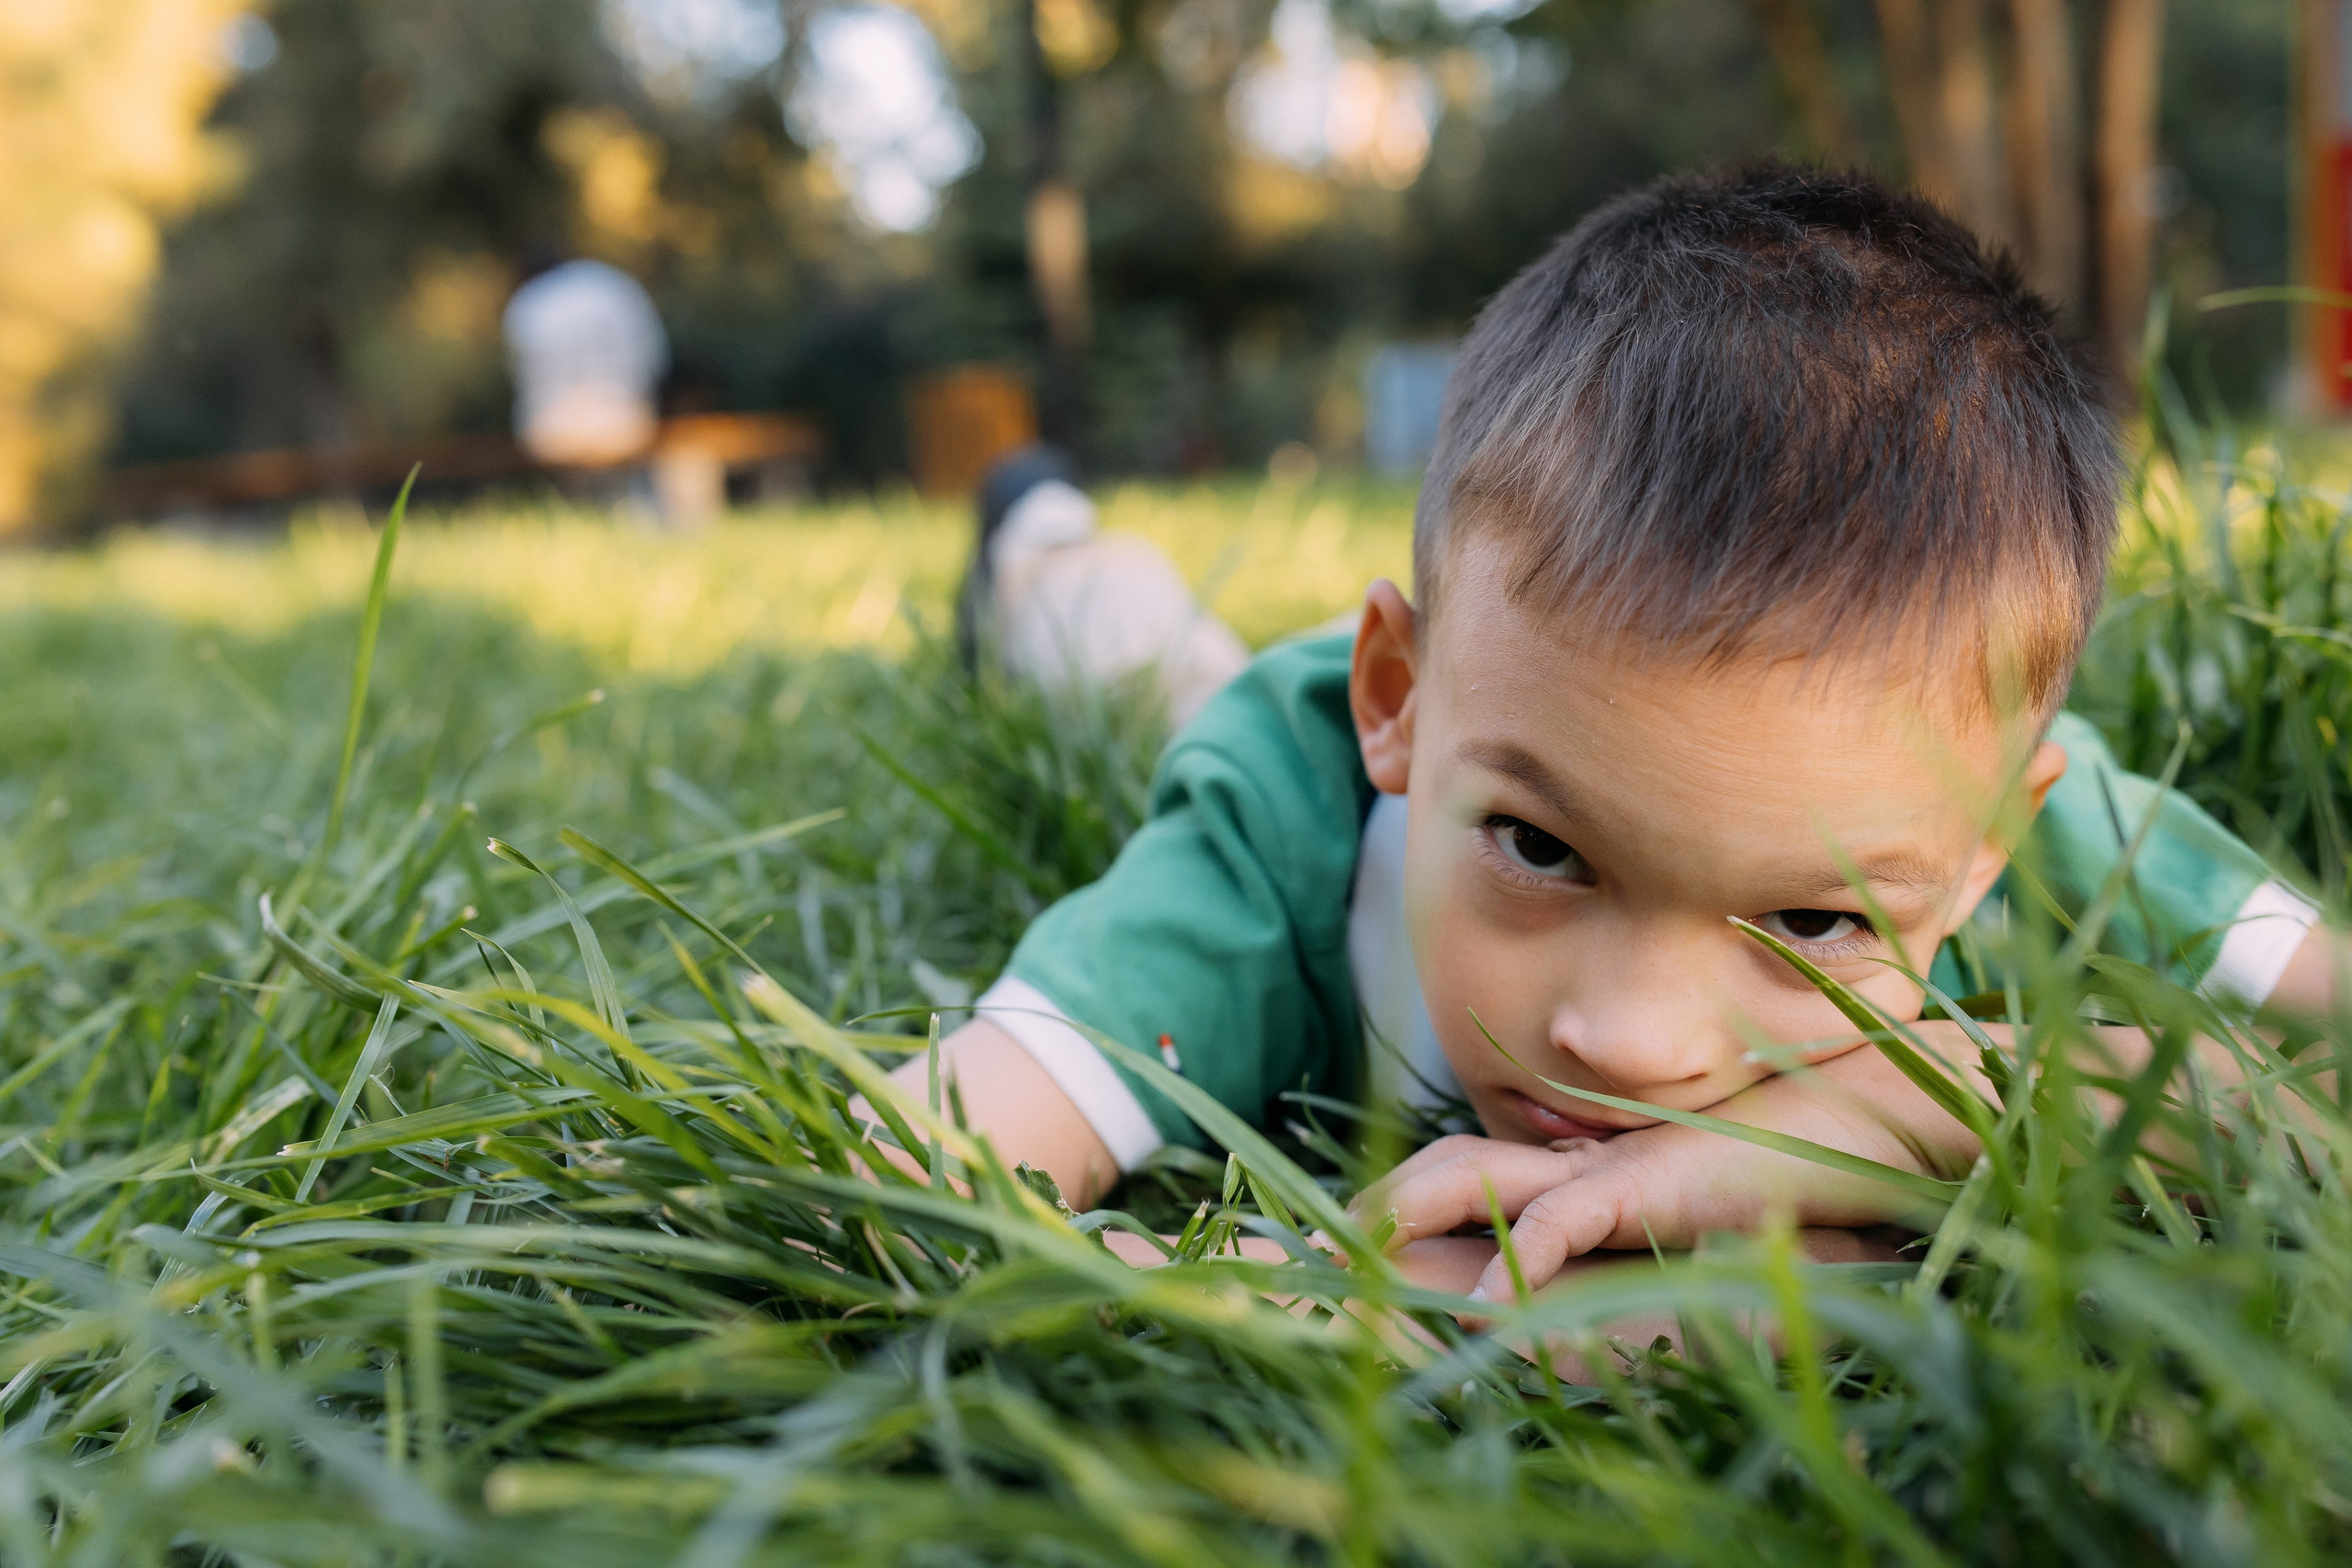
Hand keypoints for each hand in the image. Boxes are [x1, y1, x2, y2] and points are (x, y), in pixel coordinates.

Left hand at [1355, 1035, 1987, 1305]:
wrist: (1872, 1119)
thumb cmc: (1796, 1168)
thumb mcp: (1700, 1214)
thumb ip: (1641, 1234)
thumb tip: (1584, 1276)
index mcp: (1582, 1173)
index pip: (1467, 1175)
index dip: (1401, 1201)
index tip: (1336, 1234)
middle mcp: (1581, 1163)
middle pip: (1450, 1167)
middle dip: (1378, 1201)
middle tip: (1314, 1236)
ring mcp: (1612, 1166)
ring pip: (1482, 1174)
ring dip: (1413, 1203)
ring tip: (1355, 1237)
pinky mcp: (1657, 1182)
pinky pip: (1568, 1217)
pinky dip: (1521, 1254)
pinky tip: (1482, 1296)